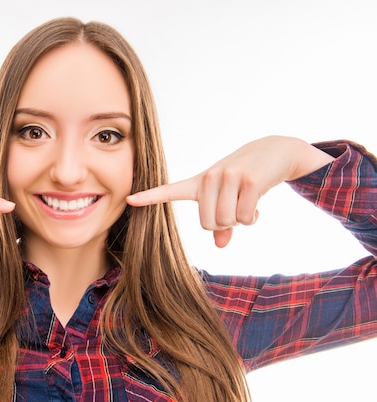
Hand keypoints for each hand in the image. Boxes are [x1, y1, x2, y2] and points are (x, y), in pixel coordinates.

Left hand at [126, 136, 333, 247]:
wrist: (275, 152)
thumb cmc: (246, 179)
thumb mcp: (229, 199)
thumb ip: (221, 224)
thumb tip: (220, 245)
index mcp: (198, 183)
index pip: (169, 191)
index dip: (149, 197)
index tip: (129, 200)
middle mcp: (208, 178)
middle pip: (208, 224)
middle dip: (226, 224)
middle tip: (236, 208)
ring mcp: (227, 177)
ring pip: (226, 221)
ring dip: (242, 220)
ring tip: (247, 201)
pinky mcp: (247, 181)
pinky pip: (245, 217)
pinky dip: (253, 217)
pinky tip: (257, 201)